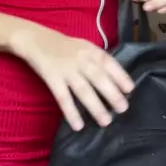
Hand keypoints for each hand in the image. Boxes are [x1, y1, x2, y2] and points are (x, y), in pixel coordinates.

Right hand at [13, 31, 134, 131]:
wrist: (36, 39)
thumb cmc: (64, 46)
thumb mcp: (84, 46)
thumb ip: (98, 60)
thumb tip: (116, 80)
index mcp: (90, 50)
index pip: (109, 63)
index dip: (120, 76)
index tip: (130, 90)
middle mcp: (80, 59)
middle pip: (98, 78)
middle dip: (112, 94)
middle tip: (123, 109)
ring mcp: (66, 69)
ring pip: (83, 90)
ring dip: (95, 106)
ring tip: (105, 121)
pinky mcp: (52, 78)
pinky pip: (63, 97)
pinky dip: (71, 112)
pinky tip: (78, 125)